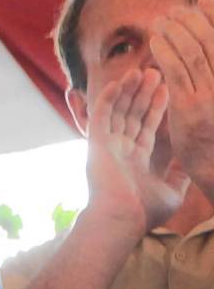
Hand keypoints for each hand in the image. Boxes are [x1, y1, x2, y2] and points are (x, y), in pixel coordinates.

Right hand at [82, 68, 184, 230]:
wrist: (123, 218)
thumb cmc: (145, 211)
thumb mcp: (173, 191)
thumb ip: (180, 174)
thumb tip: (191, 162)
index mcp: (137, 159)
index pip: (147, 126)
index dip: (155, 107)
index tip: (165, 88)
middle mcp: (121, 149)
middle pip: (132, 114)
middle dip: (143, 94)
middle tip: (153, 72)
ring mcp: (107, 146)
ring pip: (117, 111)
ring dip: (127, 91)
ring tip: (138, 71)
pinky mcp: (96, 144)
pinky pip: (101, 117)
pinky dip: (107, 99)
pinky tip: (116, 84)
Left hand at [153, 0, 213, 194]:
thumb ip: (210, 75)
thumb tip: (200, 50)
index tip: (204, 0)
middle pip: (211, 42)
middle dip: (194, 20)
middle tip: (177, 9)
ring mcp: (212, 95)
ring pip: (194, 53)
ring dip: (176, 32)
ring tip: (162, 21)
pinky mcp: (192, 108)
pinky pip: (177, 73)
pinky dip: (166, 53)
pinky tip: (155, 41)